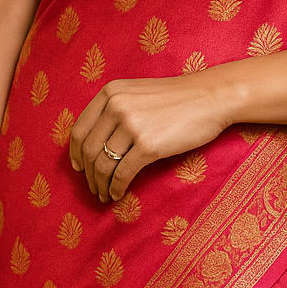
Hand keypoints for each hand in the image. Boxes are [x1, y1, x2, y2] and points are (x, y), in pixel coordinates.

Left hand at [69, 72, 235, 203]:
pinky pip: (122, 173)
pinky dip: (117, 188)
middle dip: (88, 175)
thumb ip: (116, 109)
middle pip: (88, 150)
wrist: (211, 97)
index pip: (79, 129)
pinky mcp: (148, 146)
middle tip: (94, 188)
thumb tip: (96, 142)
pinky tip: (119, 194)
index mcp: (110, 92)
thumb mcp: (138, 93)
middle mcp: (116, 106)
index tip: (78, 167)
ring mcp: (132, 126)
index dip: (75, 153)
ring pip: (103, 164)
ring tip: (105, 194)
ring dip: (101, 185)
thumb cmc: (178, 98)